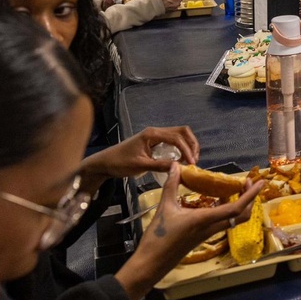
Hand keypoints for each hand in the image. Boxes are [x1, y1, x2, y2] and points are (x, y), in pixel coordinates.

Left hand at [79, 126, 200, 191]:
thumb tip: (179, 167)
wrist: (105, 163)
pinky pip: (173, 141)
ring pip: (179, 135)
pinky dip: (181, 148)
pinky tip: (182, 159)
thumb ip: (160, 165)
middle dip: (191, 144)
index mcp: (152, 134)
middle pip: (182, 131)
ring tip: (191, 160)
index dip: (186, 150)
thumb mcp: (140, 165)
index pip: (176, 138)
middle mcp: (156, 132)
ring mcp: (155, 136)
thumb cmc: (120, 163)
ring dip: (188, 145)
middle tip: (195, 159)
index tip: (191, 163)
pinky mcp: (155, 142)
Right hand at [114, 163, 264, 299]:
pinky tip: (218, 200)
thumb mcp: (164, 208)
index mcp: (205, 220)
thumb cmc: (158, 238)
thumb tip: (175, 166)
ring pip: (232, 219)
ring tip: (235, 189)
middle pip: (241, 215)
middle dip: (249, 199)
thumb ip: (171, 185)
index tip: (259, 183)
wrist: (151, 264)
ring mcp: (208, 233)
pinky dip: (226, 210)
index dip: (250, 196)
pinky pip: (222, 222)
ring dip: (239, 204)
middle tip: (247, 183)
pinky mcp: (203, 236)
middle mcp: (211, 227)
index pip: (235, 208)